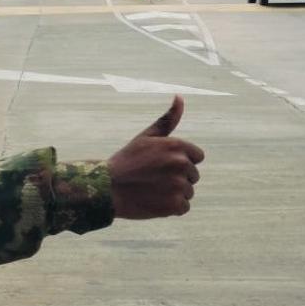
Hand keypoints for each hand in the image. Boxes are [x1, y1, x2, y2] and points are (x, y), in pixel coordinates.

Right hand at [107, 96, 203, 218]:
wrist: (107, 188)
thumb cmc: (127, 161)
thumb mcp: (146, 137)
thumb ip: (167, 120)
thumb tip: (180, 97)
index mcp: (177, 146)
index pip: (197, 157)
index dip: (180, 161)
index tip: (162, 165)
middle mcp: (181, 164)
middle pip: (193, 176)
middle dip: (177, 178)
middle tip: (153, 178)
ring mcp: (179, 185)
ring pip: (188, 192)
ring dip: (174, 194)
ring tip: (152, 190)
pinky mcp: (174, 205)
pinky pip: (183, 208)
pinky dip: (171, 208)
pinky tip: (154, 202)